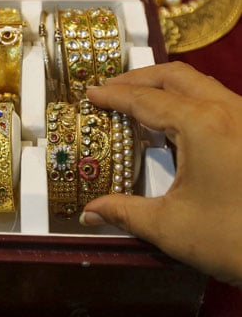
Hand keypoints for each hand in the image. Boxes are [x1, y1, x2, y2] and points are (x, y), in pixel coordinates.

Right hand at [82, 61, 241, 286]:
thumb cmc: (232, 239)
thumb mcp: (168, 226)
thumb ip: (123, 212)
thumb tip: (89, 212)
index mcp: (202, 125)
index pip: (147, 100)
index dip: (114, 96)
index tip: (90, 93)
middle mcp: (229, 112)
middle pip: (176, 77)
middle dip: (139, 78)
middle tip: (111, 89)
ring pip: (201, 85)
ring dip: (165, 87)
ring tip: (137, 101)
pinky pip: (217, 102)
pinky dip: (187, 101)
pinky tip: (173, 124)